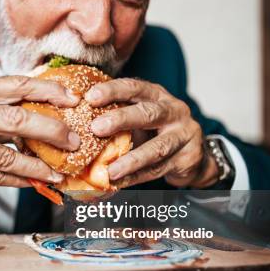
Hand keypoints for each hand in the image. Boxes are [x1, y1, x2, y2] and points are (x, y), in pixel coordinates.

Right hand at [0, 76, 80, 199]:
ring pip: (9, 155)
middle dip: (52, 130)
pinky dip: (19, 180)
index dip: (47, 91)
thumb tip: (42, 115)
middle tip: (74, 140)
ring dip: (38, 165)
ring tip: (59, 171)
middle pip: (17, 119)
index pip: (15, 85)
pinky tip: (34, 182)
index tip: (73, 98)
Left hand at [84, 78, 218, 188]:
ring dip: (131, 160)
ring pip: (157, 148)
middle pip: (148, 113)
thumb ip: (117, 116)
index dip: (113, 90)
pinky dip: (136, 177)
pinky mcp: (187, 159)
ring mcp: (183, 135)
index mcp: (158, 96)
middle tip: (96, 128)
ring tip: (110, 170)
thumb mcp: (140, 116)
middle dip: (121, 120)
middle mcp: (174, 111)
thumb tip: (75, 122)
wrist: (194, 153)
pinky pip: (158, 170)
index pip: (135, 88)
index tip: (90, 97)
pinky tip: (119, 182)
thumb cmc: (156, 130)